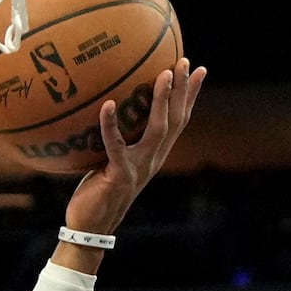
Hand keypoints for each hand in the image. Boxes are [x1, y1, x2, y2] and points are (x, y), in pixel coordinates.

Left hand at [62, 61, 205, 239]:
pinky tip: (108, 104)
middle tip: (183, 62)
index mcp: (154, 156)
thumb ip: (117, 140)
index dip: (190, 96)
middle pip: (174, 120)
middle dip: (182, 90)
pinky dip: (111, 125)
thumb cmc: (98, 192)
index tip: (199, 70)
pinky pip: (116, 145)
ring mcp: (138, 168)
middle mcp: (152, 160)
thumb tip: (108, 109)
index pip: (179, 121)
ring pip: (157, 130)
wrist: (91, 228)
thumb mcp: (112, 162)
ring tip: (163, 74)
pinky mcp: (119, 175)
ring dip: (162, 101)